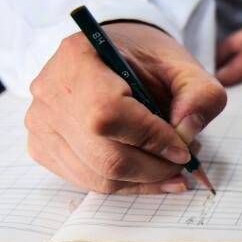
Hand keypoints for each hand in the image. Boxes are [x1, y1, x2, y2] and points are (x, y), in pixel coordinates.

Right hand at [26, 22, 226, 193]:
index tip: (184, 148)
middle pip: (104, 156)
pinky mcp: (43, 148)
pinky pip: (89, 181)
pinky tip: (152, 174)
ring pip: (98, 176)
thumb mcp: (184, 67)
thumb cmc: (148, 62)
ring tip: (173, 165)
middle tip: (185, 161)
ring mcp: (41, 124)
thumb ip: (200, 95)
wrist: (114, 59)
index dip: (152, 139)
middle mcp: (51, 92)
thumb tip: (189, 131)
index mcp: (79, 58)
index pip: (108, 114)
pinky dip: (128, 184)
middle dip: (156, 168)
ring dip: (146, 180)